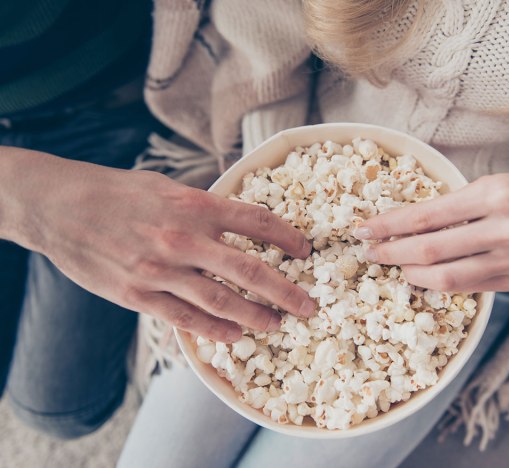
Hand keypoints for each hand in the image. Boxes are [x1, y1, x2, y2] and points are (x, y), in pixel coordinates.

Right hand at [2, 150, 314, 341]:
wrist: (61, 207)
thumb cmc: (118, 193)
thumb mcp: (167, 188)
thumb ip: (204, 207)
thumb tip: (240, 223)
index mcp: (195, 205)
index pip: (256, 222)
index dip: (287, 237)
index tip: (305, 250)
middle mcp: (183, 238)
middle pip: (248, 269)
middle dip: (285, 290)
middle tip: (308, 305)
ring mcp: (161, 270)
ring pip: (221, 300)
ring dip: (255, 315)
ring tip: (276, 323)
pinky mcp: (138, 295)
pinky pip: (185, 318)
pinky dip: (214, 329)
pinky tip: (234, 334)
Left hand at [353, 172, 508, 291]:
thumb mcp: (492, 185)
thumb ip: (454, 207)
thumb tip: (407, 226)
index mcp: (493, 194)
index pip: (426, 215)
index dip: (389, 225)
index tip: (364, 229)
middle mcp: (503, 228)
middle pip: (429, 249)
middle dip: (391, 252)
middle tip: (368, 252)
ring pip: (444, 277)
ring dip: (409, 274)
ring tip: (393, 267)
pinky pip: (466, 288)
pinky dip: (437, 284)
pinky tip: (421, 278)